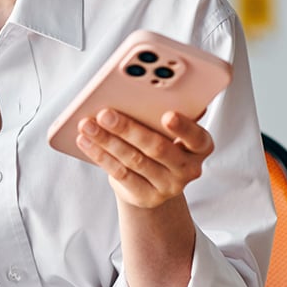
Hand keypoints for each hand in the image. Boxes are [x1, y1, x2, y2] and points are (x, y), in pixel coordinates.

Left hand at [76, 108, 213, 208]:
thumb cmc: (161, 141)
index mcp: (200, 147)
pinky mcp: (145, 196)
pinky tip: (86, 141)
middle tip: (105, 114)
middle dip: (129, 129)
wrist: (152, 181)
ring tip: (87, 125)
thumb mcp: (169, 129)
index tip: (167, 114)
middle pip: (157, 148)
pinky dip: (100, 155)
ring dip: (107, 140)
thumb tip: (144, 90)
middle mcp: (188, 169)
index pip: (197, 137)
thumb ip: (164, 111)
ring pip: (133, 160)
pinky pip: (120, 173)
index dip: (184, 127)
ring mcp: (168, 186)